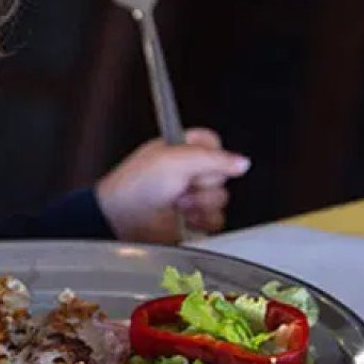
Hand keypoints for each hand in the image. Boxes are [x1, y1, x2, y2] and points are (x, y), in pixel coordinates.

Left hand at [95, 128, 249, 243]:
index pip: (212, 142)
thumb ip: (214, 158)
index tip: (197, 161)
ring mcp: (189, 197)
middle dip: (204, 182)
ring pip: (221, 198)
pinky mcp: (191, 220)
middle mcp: (185, 172)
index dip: (212, 152)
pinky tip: (185, 219)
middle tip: (182, 185)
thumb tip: (242, 162)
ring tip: (178, 204)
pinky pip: (216, 220)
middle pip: (221, 172)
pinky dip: (202, 221)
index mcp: (178, 149)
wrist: (121, 221)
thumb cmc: (135, 187)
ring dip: (201, 203)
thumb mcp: (174, 160)